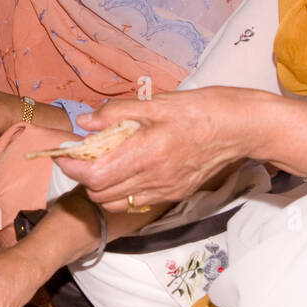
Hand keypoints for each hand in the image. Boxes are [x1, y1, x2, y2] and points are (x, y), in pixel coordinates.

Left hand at [55, 88, 260, 212]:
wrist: (241, 128)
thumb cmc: (202, 109)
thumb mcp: (157, 103)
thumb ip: (116, 114)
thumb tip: (85, 123)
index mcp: (146, 154)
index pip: (93, 175)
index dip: (71, 166)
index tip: (64, 152)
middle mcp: (153, 179)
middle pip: (99, 193)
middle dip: (82, 176)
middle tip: (81, 154)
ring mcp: (164, 190)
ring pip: (115, 203)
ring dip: (100, 187)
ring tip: (102, 162)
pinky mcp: (174, 194)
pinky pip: (136, 202)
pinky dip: (121, 191)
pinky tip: (126, 170)